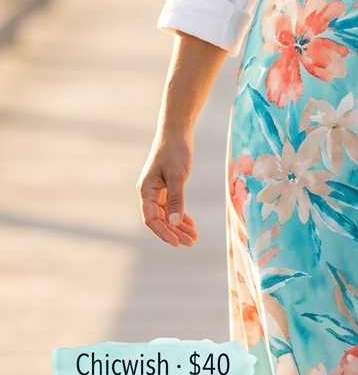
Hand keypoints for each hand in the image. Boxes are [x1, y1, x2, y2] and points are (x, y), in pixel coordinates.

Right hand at [137, 132, 197, 248]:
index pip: (151, 219)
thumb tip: (175, 223)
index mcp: (146, 191)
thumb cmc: (175, 151)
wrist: (176, 131)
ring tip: (194, 237)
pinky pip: (172, 207)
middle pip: (160, 220)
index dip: (163, 233)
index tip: (177, 243)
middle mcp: (149, 193)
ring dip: (179, 227)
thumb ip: (176, 199)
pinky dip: (181, 216)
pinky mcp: (167, 187)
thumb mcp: (177, 176)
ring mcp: (157, 191)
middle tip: (192, 243)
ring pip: (167, 215)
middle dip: (175, 233)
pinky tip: (191, 225)